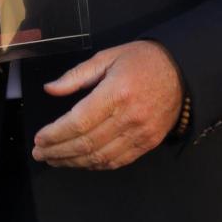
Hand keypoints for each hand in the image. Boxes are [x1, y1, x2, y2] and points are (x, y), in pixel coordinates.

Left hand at [32, 41, 183, 169]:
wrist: (182, 71)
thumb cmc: (142, 60)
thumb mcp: (107, 57)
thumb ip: (77, 75)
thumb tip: (50, 89)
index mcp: (116, 92)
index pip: (79, 122)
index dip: (56, 134)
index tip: (39, 139)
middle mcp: (129, 117)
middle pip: (86, 143)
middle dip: (58, 151)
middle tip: (39, 153)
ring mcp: (141, 133)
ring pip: (100, 157)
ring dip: (73, 162)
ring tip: (54, 159)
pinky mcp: (148, 143)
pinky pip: (117, 161)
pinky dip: (95, 165)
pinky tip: (80, 161)